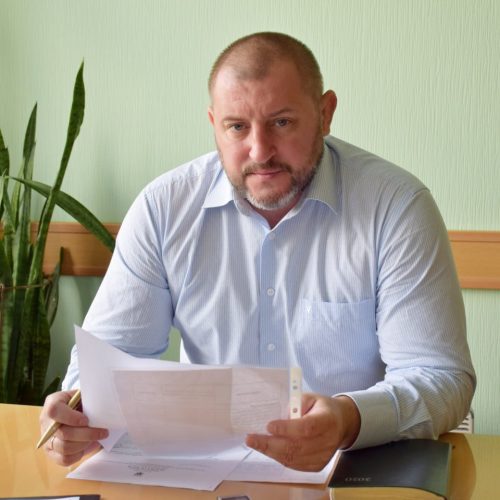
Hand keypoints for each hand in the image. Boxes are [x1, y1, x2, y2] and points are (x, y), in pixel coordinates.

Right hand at [39, 389, 108, 465]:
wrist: (72, 409)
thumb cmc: (79, 401)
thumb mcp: (82, 394)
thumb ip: (88, 399)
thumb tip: (103, 407)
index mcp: (52, 403)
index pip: (55, 411)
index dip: (71, 417)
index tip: (87, 420)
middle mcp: (46, 422)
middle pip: (63, 433)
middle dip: (87, 434)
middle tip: (103, 432)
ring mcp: (47, 439)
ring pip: (65, 448)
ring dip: (85, 444)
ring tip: (97, 438)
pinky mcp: (51, 452)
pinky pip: (64, 459)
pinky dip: (79, 454)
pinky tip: (88, 445)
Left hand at [245, 393, 359, 470]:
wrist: (340, 423)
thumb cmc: (321, 407)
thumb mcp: (309, 398)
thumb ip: (295, 404)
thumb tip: (276, 415)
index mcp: (327, 420)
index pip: (307, 428)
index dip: (287, 428)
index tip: (269, 426)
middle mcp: (328, 441)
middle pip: (297, 446)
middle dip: (271, 444)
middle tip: (251, 438)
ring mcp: (323, 456)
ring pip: (293, 458)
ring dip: (271, 452)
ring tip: (255, 443)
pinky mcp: (317, 466)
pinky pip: (294, 465)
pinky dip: (279, 457)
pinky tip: (268, 449)